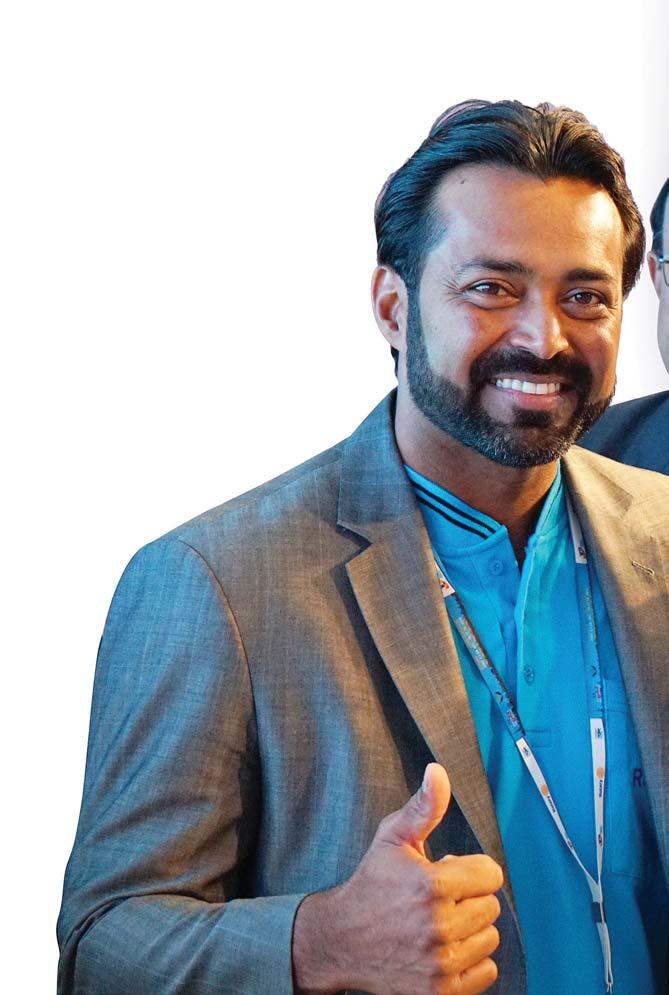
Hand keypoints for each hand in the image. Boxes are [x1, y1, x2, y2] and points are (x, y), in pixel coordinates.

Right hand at [293, 763, 502, 994]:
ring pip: (490, 938)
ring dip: (471, 929)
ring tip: (441, 923)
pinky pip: (486, 971)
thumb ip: (423, 806)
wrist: (341, 939)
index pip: (490, 874)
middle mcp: (440, 926)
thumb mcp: (393, 837)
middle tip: (439, 899)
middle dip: (469, 898)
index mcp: (432, 885)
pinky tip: (446, 948)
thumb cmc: (371, 884)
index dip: (470, 869)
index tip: (448, 873)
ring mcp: (442, 963)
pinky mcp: (441, 991)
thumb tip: (438, 771)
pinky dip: (472, 960)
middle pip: (491, 905)